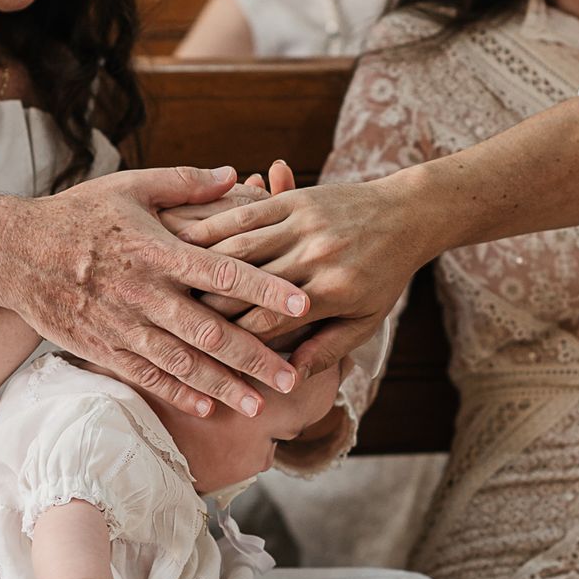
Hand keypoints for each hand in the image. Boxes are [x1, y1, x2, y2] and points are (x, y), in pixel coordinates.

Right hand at [0, 166, 308, 416]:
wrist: (14, 251)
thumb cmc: (80, 213)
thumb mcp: (130, 185)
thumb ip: (186, 183)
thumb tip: (238, 174)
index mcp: (157, 250)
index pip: (223, 272)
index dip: (265, 289)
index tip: (303, 303)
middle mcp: (144, 293)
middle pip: (209, 330)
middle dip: (254, 356)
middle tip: (292, 377)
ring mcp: (122, 325)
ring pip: (181, 363)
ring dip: (222, 385)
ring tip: (260, 405)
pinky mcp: (103, 347)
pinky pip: (146, 376)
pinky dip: (178, 393)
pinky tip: (209, 408)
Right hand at [178, 172, 436, 374]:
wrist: (409, 214)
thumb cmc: (387, 275)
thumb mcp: (366, 320)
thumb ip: (327, 349)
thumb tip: (289, 380)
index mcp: (332, 292)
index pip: (268, 321)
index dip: (232, 341)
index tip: (204, 357)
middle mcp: (314, 257)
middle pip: (245, 286)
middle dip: (205, 308)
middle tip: (171, 324)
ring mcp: (303, 224)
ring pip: (238, 248)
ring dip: (200, 268)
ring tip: (169, 286)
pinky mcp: (295, 199)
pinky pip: (245, 213)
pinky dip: (213, 227)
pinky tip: (185, 240)